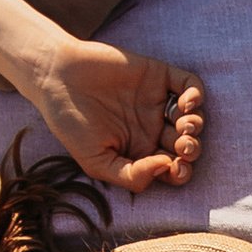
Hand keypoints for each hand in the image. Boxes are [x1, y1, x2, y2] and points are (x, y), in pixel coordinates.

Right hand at [31, 28, 205, 193]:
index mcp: (139, 151)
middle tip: (183, 147)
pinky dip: (196, 94)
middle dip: (191, 150)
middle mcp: (151, 128)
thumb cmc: (70, 123)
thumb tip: (165, 168)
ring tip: (183, 127)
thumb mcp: (95, 161)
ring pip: (191, 117)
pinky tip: (186, 103)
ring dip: (196, 126)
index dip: (181, 172)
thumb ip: (130, 175)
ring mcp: (156, 102)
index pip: (172, 168)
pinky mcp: (157, 76)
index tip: (174, 167)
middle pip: (186, 145)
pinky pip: (188, 84)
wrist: (55, 78)